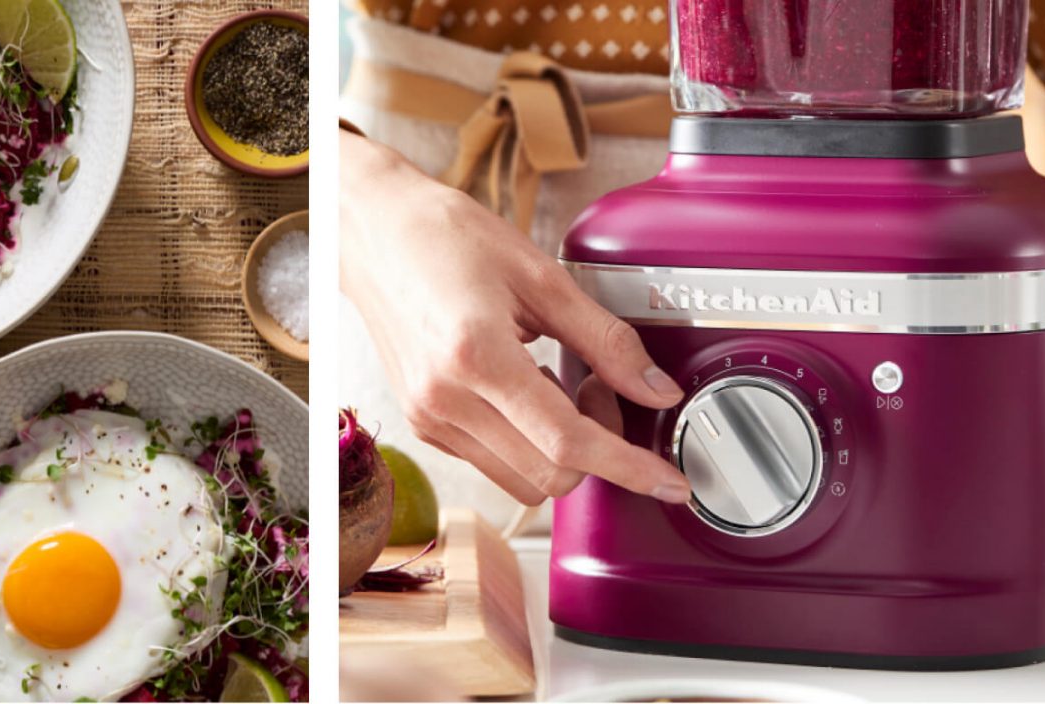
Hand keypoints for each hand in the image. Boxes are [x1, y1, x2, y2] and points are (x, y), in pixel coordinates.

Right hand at [339, 130, 688, 505]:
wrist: (374, 230)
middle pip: (552, 475)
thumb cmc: (448, 238)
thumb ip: (608, 341)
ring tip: (562, 387)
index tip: (669, 483)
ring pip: (525, 482)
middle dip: (599, 448)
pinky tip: (530, 390)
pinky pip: (495, 464)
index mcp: (477, 357)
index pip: (569, 442)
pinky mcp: (424, 425)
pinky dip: (531, 443)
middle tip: (601, 388)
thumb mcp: (543, 278)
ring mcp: (430, 419)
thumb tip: (657, 390)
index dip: (629, 467)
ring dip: (564, 451)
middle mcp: (446, 401)